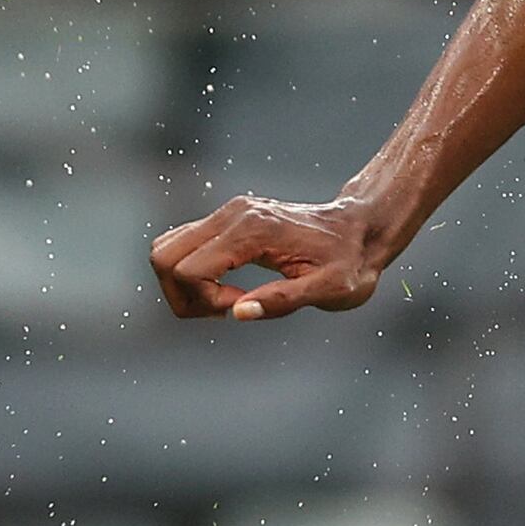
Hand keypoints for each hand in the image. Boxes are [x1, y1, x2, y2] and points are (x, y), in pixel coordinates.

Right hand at [150, 189, 395, 321]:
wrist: (361, 230)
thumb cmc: (350, 263)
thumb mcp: (330, 290)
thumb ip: (284, 301)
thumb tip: (239, 312)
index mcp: (252, 231)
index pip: (188, 269)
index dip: (204, 300)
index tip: (239, 307)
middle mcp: (232, 214)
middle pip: (163, 256)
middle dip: (183, 295)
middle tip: (226, 308)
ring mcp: (227, 213)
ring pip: (165, 249)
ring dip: (184, 285)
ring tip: (227, 300)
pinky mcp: (228, 219)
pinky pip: (184, 246)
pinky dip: (191, 273)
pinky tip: (228, 288)